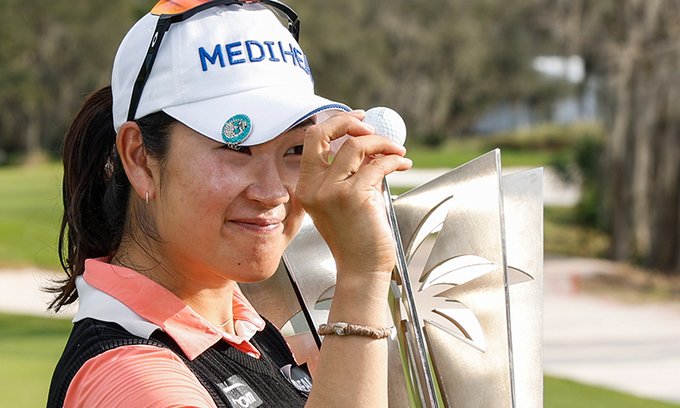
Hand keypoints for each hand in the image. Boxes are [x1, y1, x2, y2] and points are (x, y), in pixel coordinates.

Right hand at [296, 111, 411, 281]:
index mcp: (307, 188)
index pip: (311, 140)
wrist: (362, 270)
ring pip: (355, 145)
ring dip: (381, 143)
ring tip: (397, 151)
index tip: (358, 120)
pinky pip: (378, 165)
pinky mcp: (354, 197)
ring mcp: (331, 192)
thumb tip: (370, 146)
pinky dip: (394, 160)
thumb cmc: (357, 240)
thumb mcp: (346, 201)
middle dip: (348, 121)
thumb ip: (351, 173)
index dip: (335, 123)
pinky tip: (403, 164)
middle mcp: (314, 188)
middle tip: (371, 126)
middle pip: (321, 134)